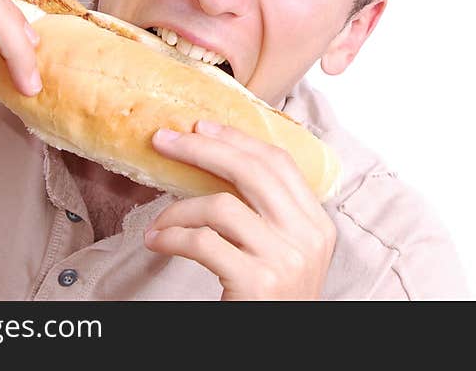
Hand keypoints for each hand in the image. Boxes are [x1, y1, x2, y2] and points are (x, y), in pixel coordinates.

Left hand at [144, 120, 336, 299]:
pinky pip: (203, 242)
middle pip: (252, 170)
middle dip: (202, 149)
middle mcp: (308, 236)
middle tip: (164, 140)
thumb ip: (268, 213)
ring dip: (178, 208)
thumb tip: (218, 160)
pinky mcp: (257, 282)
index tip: (200, 127)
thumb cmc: (272, 300)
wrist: (278, 351)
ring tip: (159, 222)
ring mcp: (285, 259)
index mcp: (317, 223)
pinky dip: (172, 237)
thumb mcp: (285, 251)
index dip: (237, 138)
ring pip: (221, 205)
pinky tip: (158, 242)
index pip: (278, 162)